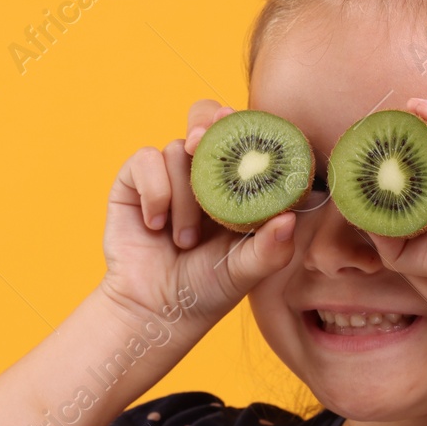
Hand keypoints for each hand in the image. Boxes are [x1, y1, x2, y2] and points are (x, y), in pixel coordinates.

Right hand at [99, 99, 297, 325]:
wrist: (155, 309)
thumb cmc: (207, 290)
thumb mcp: (245, 272)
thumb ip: (270, 249)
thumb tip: (290, 219)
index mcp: (238, 183)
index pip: (246, 138)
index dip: (248, 126)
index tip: (247, 132)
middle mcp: (205, 172)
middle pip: (207, 116)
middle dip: (207, 124)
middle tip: (201, 143)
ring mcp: (170, 174)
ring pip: (177, 150)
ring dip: (184, 198)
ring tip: (184, 240)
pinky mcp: (135, 182)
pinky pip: (145, 160)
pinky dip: (154, 192)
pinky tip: (155, 225)